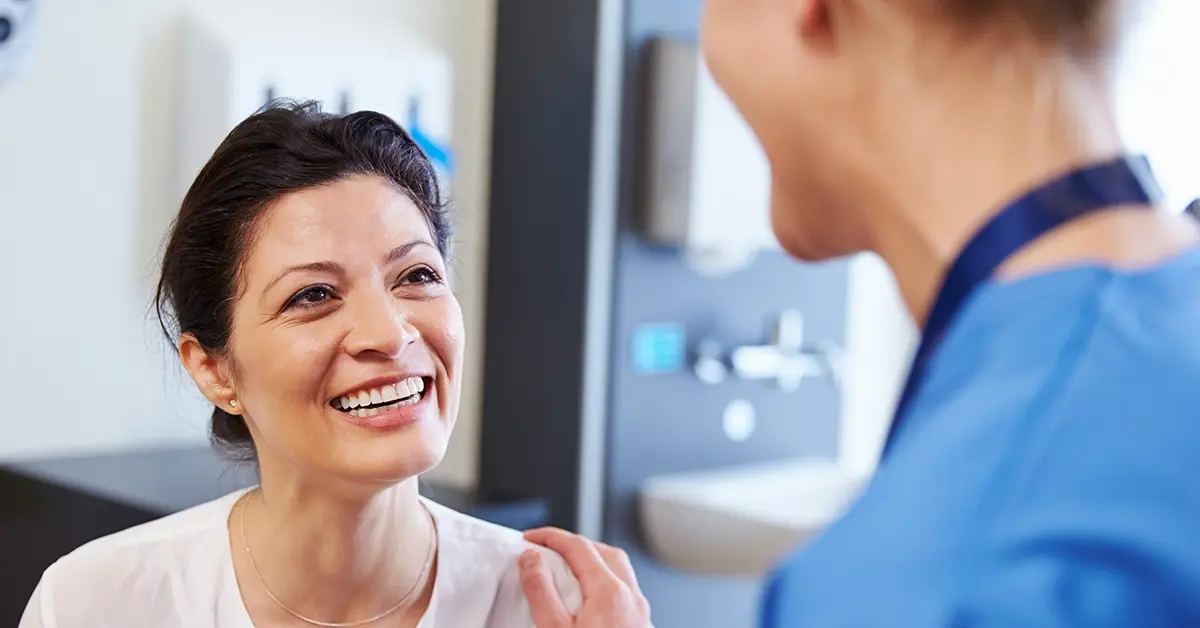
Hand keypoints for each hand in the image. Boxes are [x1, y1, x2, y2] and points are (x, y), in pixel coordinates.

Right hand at [520, 527, 651, 627]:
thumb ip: (541, 591)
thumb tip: (531, 560)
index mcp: (609, 593)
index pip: (578, 546)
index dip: (550, 537)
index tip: (531, 538)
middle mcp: (631, 597)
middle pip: (604, 551)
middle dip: (574, 545)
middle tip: (549, 550)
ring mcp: (640, 612)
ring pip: (619, 570)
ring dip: (593, 562)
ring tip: (568, 572)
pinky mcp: (642, 625)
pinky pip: (626, 590)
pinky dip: (606, 582)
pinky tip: (591, 600)